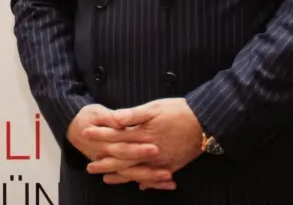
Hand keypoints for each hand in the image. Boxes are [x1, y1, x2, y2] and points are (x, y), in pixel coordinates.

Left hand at [83, 98, 204, 190]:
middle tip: (89, 166)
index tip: (86, 134)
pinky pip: (155, 178)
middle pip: (122, 158)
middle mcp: (149, 150)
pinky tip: (139, 185)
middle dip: (105, 162)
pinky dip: (146, 182)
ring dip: (120, 175)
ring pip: (136, 171)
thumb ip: (132, 115)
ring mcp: (160, 161)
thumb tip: (113, 119)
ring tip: (107, 178)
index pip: (116, 136)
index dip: (100, 135)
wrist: (206, 122)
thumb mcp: (154, 107)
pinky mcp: (172, 166)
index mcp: (143, 134)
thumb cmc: (179, 110)